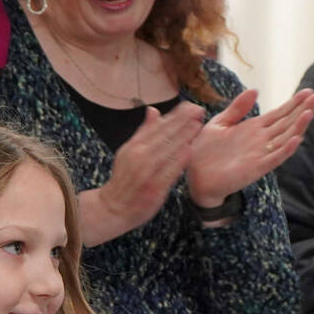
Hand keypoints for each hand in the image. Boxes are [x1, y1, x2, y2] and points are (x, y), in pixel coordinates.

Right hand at [82, 102, 204, 243]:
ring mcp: (146, 173)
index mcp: (133, 146)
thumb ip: (144, 132)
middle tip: (199, 110)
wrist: (114, 208)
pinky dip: (179, 161)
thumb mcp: (129, 151)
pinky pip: (168, 172)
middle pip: (164, 136)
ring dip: (184, 137)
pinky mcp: (154, 188)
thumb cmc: (125, 179)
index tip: (189, 106)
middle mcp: (139, 157)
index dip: (175, 115)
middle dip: (183, 121)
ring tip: (199, 125)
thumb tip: (153, 110)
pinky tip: (190, 150)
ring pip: (167, 151)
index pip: (157, 126)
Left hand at [185, 88, 313, 207]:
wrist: (196, 176)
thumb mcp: (220, 123)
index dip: (295, 102)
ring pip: (285, 138)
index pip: (280, 113)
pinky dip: (286, 149)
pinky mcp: (256, 168)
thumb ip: (238, 108)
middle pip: (288, 122)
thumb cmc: (206, 151)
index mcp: (254, 128)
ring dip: (299, 126)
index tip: (309, 91)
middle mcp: (262, 140)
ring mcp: (261, 154)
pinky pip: (274, 158)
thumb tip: (255, 90)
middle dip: (304, 109)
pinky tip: (296, 139)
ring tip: (311, 112)